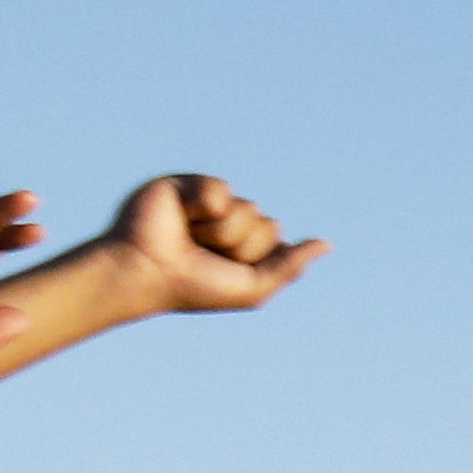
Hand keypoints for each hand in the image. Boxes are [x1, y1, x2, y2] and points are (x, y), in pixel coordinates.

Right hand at [93, 173, 325, 313]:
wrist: (145, 273)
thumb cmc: (193, 286)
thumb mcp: (253, 287)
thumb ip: (291, 266)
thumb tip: (327, 244)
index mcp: (243, 244)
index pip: (275, 236)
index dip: (253, 257)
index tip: (221, 270)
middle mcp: (228, 222)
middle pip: (266, 223)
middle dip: (239, 245)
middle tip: (202, 254)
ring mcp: (209, 203)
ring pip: (247, 207)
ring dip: (221, 231)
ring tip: (189, 238)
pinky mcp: (188, 185)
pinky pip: (222, 188)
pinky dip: (205, 208)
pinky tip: (182, 216)